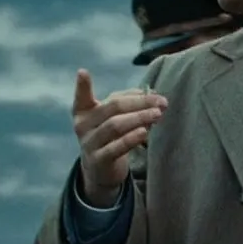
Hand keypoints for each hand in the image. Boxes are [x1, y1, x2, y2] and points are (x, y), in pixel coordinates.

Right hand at [71, 69, 167, 205]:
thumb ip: (127, 102)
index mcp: (84, 111)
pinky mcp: (99, 160)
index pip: (82, 97)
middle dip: (139, 102)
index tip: (82, 72)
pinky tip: (145, 132)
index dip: (82, 86)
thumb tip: (149, 92)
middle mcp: (83, 126)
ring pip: (115, 126)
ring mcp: (89, 144)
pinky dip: (131, 138)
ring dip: (139, 118)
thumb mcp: (113, 117)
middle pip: (112, 108)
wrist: (101, 171)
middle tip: (161, 101)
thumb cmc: (110, 136)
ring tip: (157, 114)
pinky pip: (116, 147)